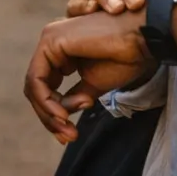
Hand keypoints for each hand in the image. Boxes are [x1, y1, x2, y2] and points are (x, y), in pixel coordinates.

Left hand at [24, 9, 155, 143]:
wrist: (142, 38)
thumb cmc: (124, 57)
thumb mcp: (94, 84)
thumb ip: (75, 97)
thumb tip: (61, 115)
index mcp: (61, 52)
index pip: (45, 88)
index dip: (53, 116)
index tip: (70, 135)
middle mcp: (51, 44)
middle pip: (36, 89)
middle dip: (50, 118)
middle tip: (68, 137)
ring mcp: (49, 40)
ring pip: (34, 87)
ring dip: (49, 114)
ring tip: (68, 129)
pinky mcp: (51, 41)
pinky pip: (37, 80)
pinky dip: (47, 102)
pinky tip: (64, 115)